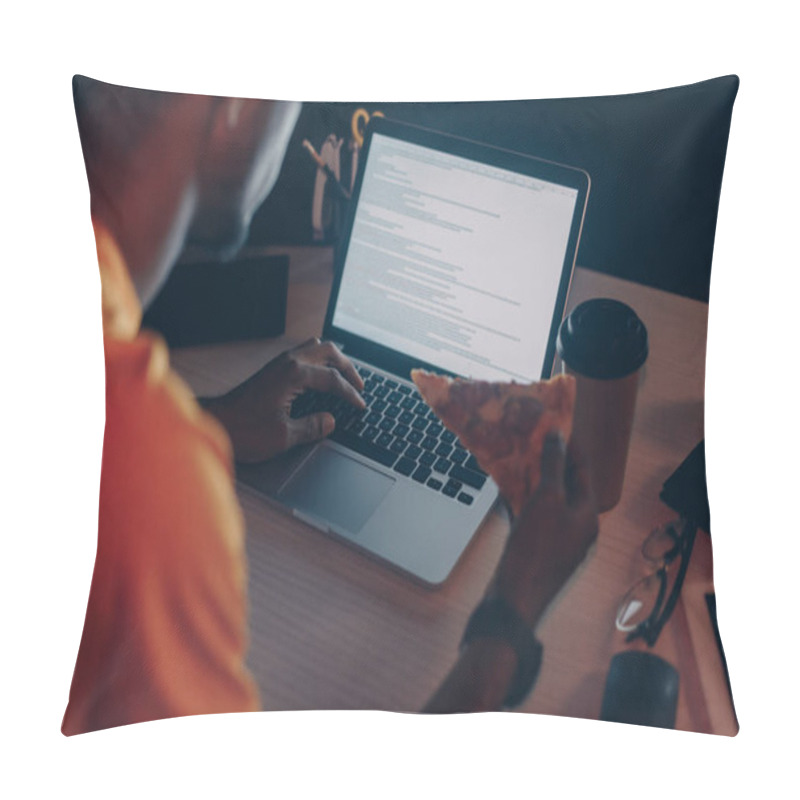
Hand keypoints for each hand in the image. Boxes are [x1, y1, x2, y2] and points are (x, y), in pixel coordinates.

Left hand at [203, 338, 364, 462]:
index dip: (350, 394)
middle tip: (360, 386)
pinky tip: (321, 378)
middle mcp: (287, 362)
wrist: (215, 423)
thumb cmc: (243, 429)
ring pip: (315, 348)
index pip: (333, 380)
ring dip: (333, 360)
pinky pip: (303, 354)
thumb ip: (312, 427)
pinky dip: (319, 362)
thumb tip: (331, 421)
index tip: (360, 406)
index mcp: (294, 374)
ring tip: (344, 378)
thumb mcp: (284, 435)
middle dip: (348, 368)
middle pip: (329, 352)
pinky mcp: (273, 369)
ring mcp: (279, 363)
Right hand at [489, 432, 597, 627]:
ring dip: (533, 483)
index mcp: (587, 517)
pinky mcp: (538, 553)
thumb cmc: (535, 548)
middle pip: (566, 488)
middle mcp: (577, 530)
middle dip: (550, 465)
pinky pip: (533, 520)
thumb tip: (557, 436)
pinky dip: (522, 504)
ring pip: (547, 504)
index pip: (583, 474)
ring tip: (517, 461)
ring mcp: (558, 544)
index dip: (571, 449)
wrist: (514, 600)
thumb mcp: (547, 500)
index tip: (559, 427)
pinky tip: (505, 494)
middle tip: (533, 441)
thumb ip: (553, 467)